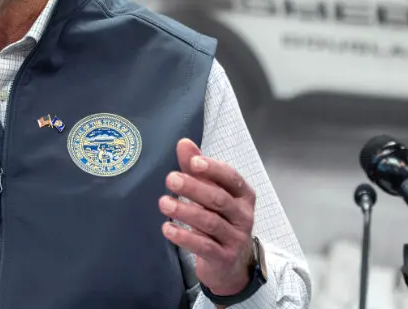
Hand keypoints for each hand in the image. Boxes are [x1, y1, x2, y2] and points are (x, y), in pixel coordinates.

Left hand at [158, 138, 257, 295]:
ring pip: (210, 222)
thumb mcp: (211, 193)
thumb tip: (184, 143)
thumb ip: (197, 168)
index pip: (231, 178)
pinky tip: (167, 228)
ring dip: (185, 211)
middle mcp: (243, 215)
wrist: (231, 264)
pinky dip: (185, 237)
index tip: (193, 162)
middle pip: (219, 199)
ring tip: (163, 203)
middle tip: (171, 179)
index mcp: (243, 195)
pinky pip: (204, 246)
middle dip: (194, 188)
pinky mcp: (224, 258)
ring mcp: (236, 238)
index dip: (213, 169)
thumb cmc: (219, 219)